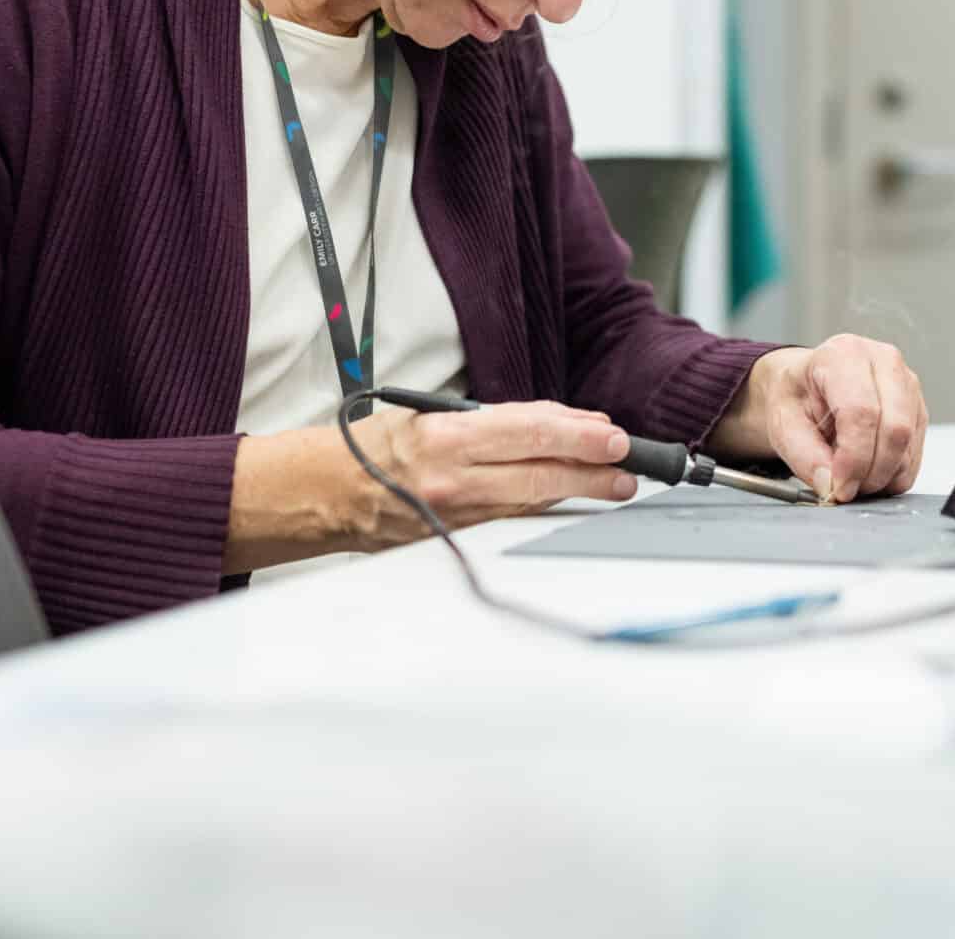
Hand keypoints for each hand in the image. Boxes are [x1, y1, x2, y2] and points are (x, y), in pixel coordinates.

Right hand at [348, 399, 637, 548]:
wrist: (327, 491)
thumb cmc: (378, 445)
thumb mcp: (435, 415)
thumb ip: (498, 421)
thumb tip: (560, 423)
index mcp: (446, 438)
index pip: (529, 432)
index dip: (578, 434)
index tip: (612, 435)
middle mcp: (453, 479)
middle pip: (541, 475)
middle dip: (593, 471)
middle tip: (628, 469)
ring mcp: (455, 516)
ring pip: (532, 504)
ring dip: (578, 493)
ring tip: (613, 485)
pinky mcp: (455, 540)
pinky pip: (510, 522)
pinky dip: (542, 509)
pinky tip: (568, 502)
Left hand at [709, 335, 927, 503]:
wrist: (807, 386)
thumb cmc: (797, 397)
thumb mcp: (783, 425)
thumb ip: (805, 457)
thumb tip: (832, 485)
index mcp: (844, 355)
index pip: (862, 412)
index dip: (854, 459)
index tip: (839, 488)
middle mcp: (883, 362)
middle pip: (895, 429)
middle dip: (871, 472)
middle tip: (846, 490)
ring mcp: (906, 384)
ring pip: (908, 445)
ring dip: (881, 476)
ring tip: (850, 475)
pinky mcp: (917, 408)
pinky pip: (915, 455)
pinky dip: (892, 474)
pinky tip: (866, 468)